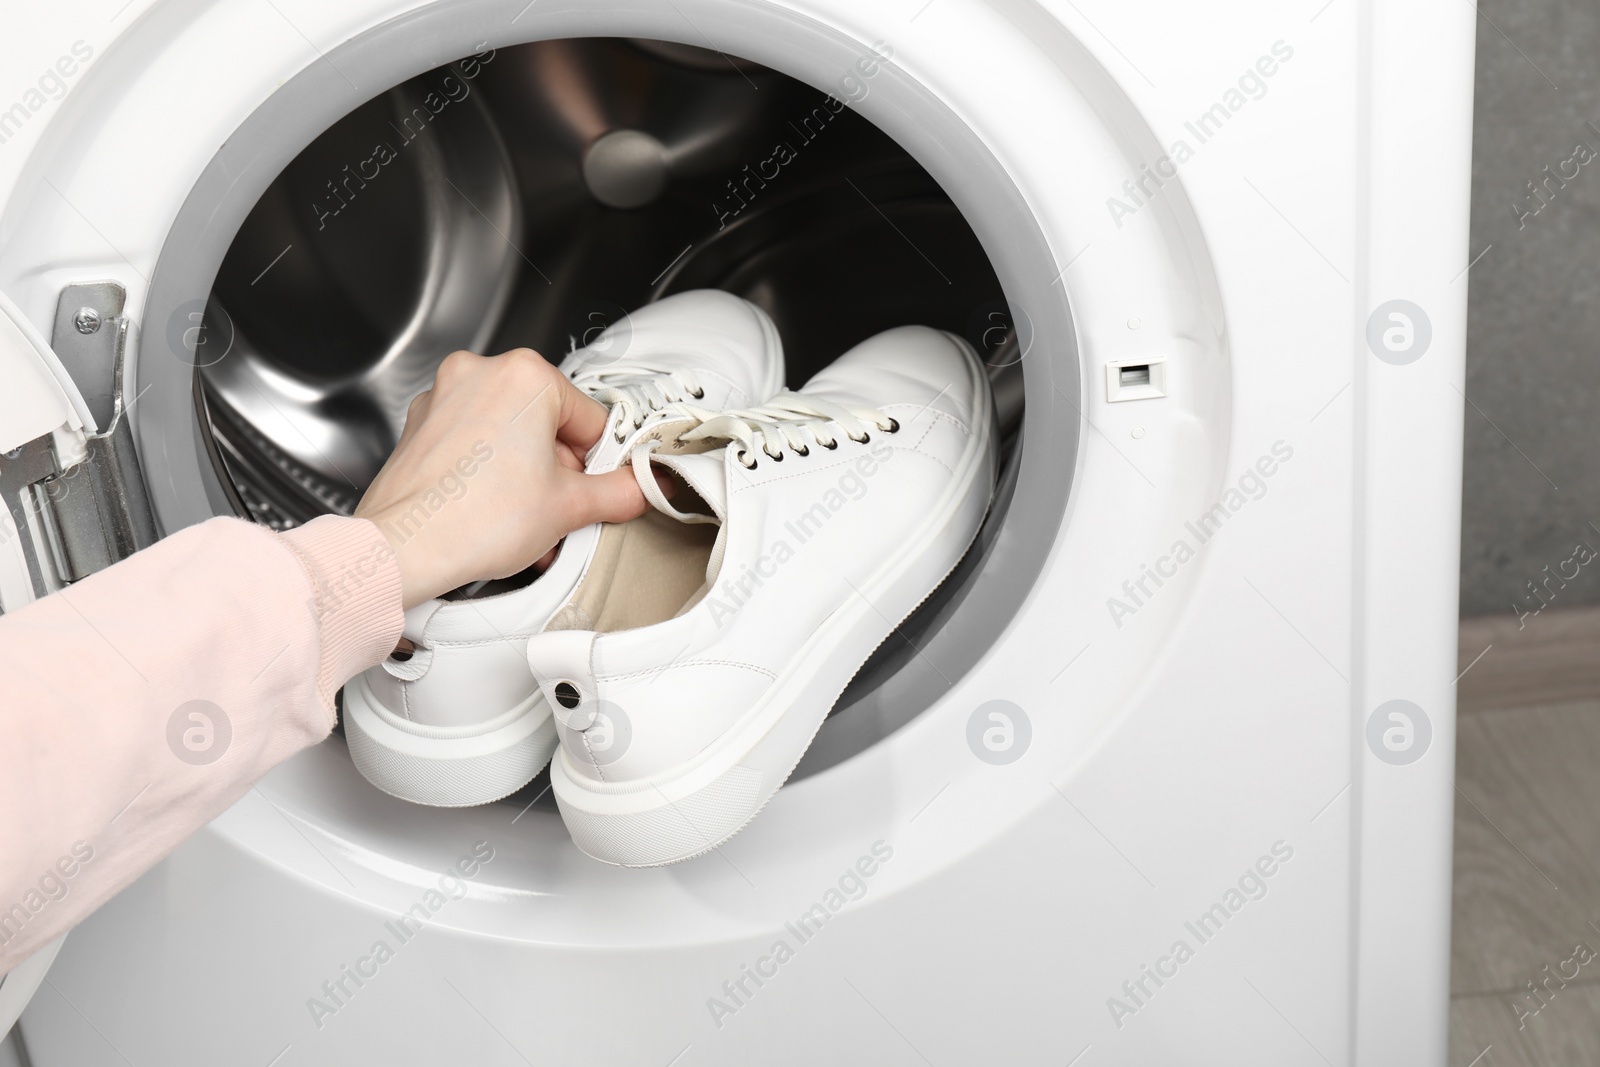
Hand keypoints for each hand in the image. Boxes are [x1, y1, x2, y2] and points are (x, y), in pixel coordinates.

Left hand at [354, 348, 646, 608]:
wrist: (404, 549)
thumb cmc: (473, 521)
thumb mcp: (570, 507)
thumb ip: (619, 492)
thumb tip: (640, 487)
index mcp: (525, 376)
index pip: (590, 419)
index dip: (599, 463)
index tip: (597, 488)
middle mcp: (480, 374)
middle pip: (547, 425)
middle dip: (558, 472)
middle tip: (560, 510)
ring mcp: (443, 397)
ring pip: (509, 435)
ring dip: (526, 477)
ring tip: (526, 520)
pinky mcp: (420, 425)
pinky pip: (473, 443)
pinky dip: (490, 473)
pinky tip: (494, 511)